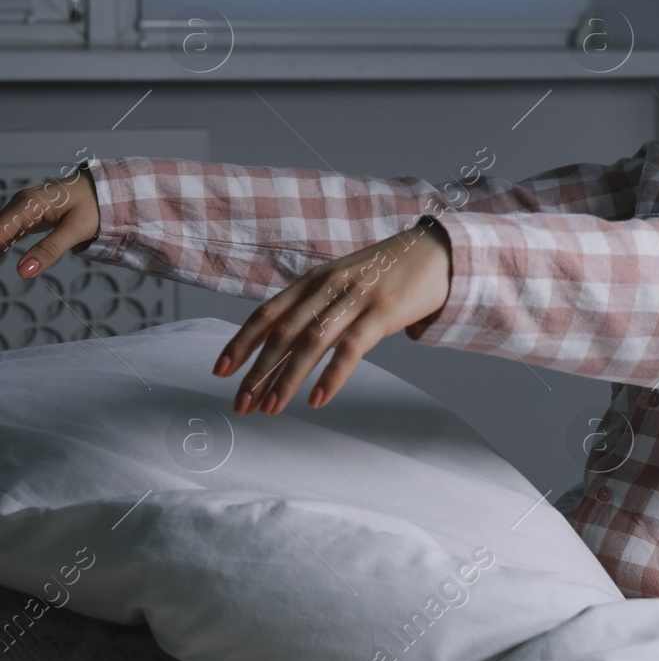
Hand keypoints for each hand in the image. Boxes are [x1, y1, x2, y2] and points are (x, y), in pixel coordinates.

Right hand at [0, 167, 100, 277]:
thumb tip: (23, 271)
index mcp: (29, 204)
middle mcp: (21, 203)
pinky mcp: (28, 214)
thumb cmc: (94, 206)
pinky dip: (3, 243)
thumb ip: (49, 250)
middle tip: (0, 263)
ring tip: (0, 260)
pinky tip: (1, 255)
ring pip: (0, 229)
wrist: (105, 190)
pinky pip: (9, 229)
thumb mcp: (76, 230)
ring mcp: (23, 208)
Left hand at [216, 219, 451, 414]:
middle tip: (240, 404)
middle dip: (257, 371)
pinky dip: (331, 376)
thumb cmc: (389, 272)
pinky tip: (317, 399)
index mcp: (314, 279)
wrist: (437, 252)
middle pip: (282, 333)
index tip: (220, 371)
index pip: (267, 313)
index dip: (241, 342)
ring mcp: (356, 298)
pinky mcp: (384, 312)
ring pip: (310, 343)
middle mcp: (329, 286)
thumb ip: (317, 304)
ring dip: (286, 378)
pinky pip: (351, 349)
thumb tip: (286, 341)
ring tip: (270, 408)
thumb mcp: (344, 280)